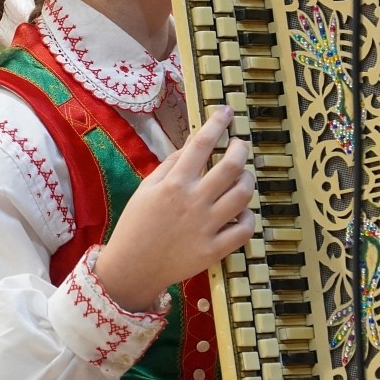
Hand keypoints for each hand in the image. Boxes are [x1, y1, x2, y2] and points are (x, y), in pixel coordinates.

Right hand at [95, 106, 255, 311]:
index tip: (226, 112)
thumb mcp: (147, 188)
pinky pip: (244, 229)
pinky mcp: (214, 250)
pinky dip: (247, 217)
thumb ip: (171, 164)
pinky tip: (239, 213)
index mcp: (174, 184)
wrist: (132, 267)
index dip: (217, 123)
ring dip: (247, 180)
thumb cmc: (137, 224)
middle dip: (241, 148)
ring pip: (243, 195)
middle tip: (239, 145)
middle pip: (231, 166)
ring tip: (240, 178)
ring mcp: (206, 227)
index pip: (201, 144)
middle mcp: (193, 202)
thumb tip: (195, 144)